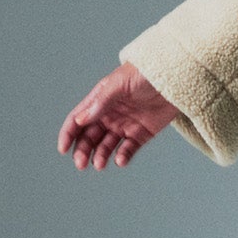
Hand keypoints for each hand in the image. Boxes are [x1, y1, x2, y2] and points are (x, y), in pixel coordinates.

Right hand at [58, 63, 179, 170]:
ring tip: (100, 164)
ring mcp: (125, 125)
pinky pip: (129, 149)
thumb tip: (81, 120)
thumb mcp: (119, 85)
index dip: (68, 134)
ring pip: (106, 146)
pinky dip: (123, 156)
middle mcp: (109, 115)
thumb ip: (101, 103)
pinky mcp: (142, 134)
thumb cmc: (144, 73)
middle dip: (83, 151)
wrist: (174, 75)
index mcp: (99, 101)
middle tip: (81, 164)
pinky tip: (120, 161)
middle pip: (89, 137)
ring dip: (100, 156)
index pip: (78, 119)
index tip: (63, 149)